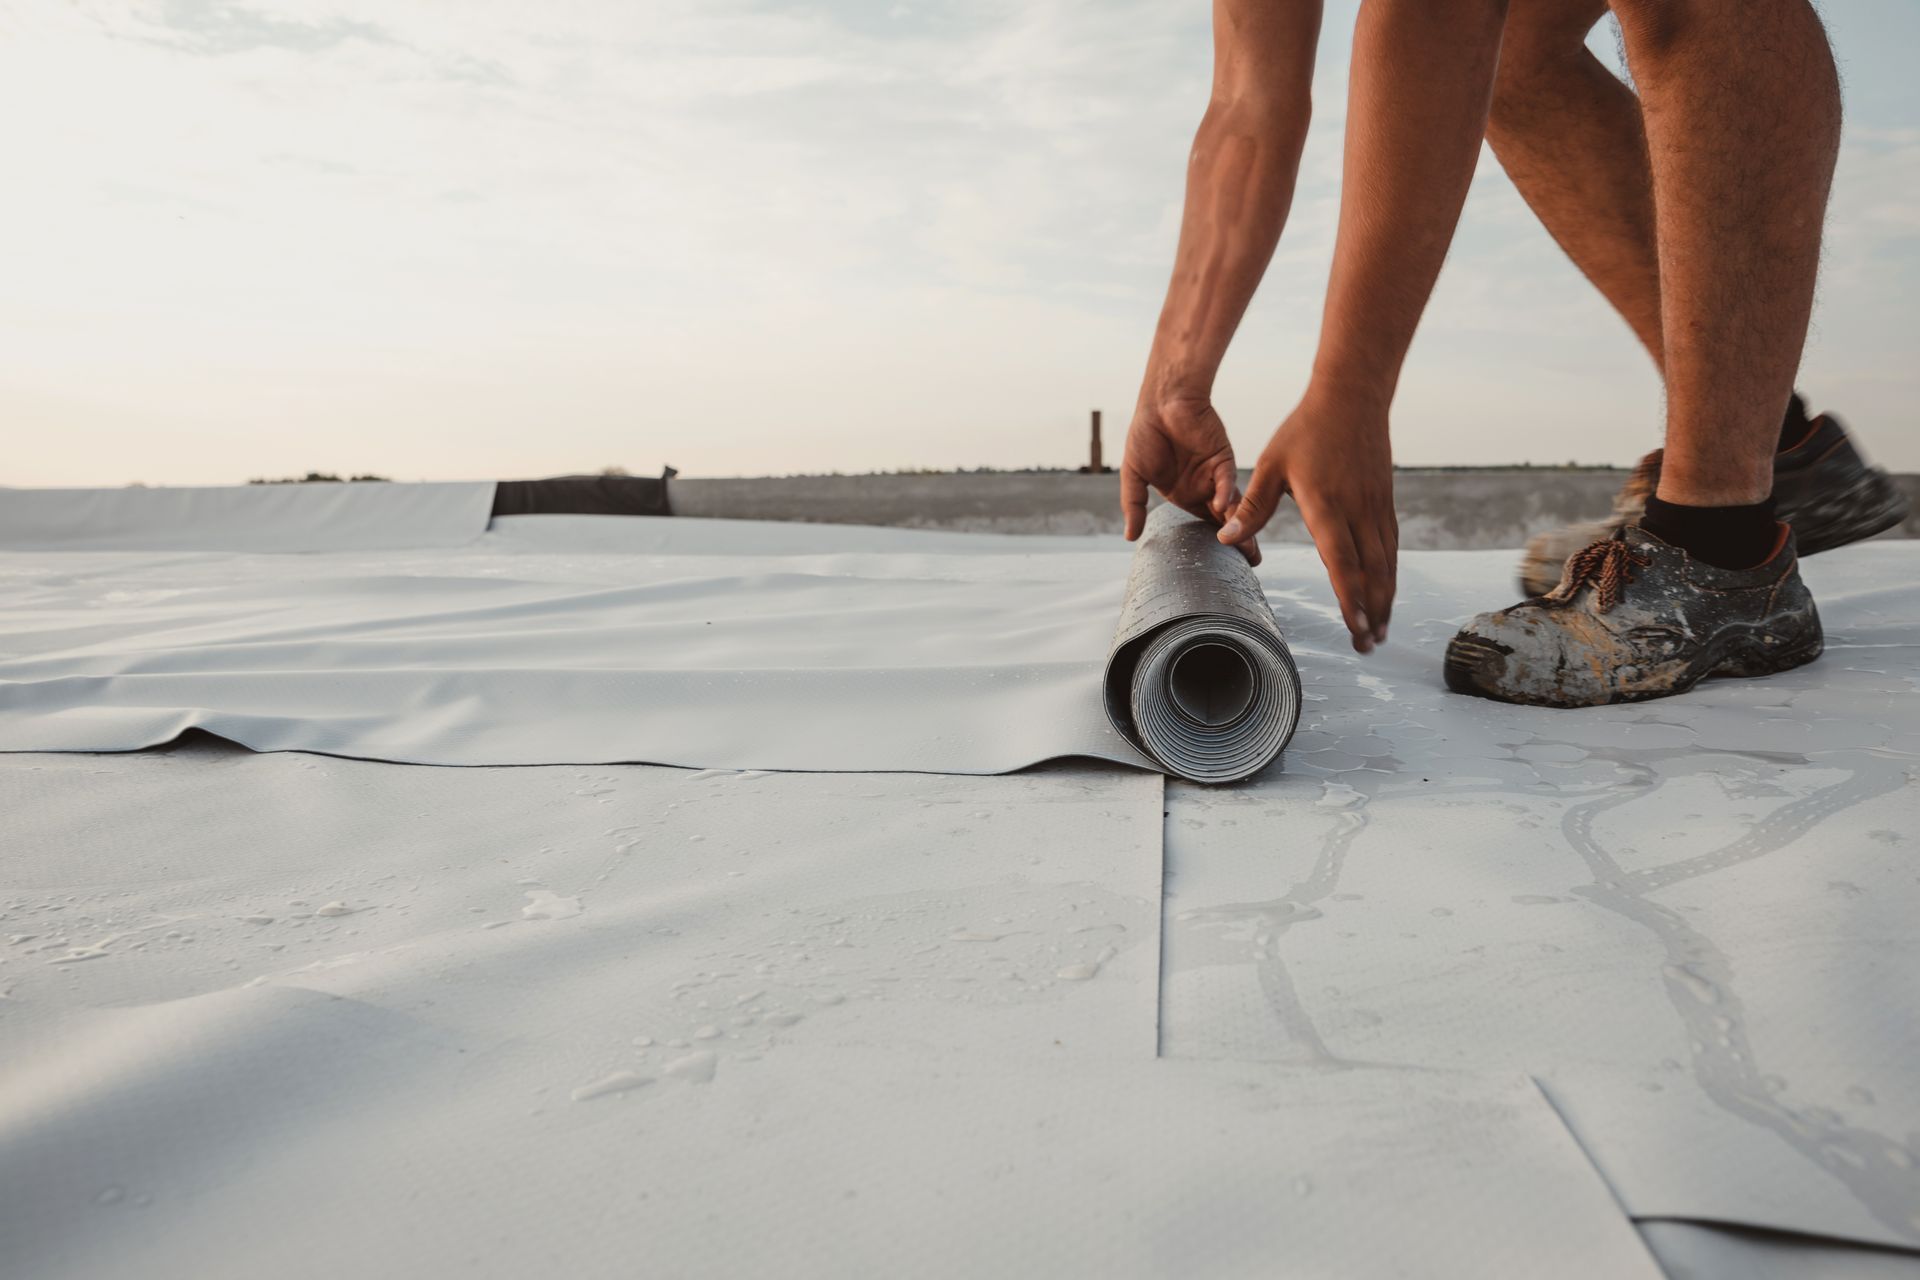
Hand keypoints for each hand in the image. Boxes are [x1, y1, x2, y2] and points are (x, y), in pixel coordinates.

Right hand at [1120, 399, 1260, 564]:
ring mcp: (1214, 473)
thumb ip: (1133, 505)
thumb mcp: (1134, 474)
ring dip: (1238, 525)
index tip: (1223, 569)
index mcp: (1183, 493)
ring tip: (1249, 549)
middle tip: (1250, 565)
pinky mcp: (1224, 458)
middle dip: (1237, 541)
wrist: (1162, 400)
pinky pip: (1226, 481)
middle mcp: (1202, 487)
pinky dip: (1225, 494)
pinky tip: (1223, 508)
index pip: (1201, 525)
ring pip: (1230, 506)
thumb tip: (1129, 537)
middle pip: (1222, 520)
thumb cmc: (1146, 432)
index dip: (1212, 545)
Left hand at [1219, 391, 1395, 652]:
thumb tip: (1225, 538)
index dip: (1352, 600)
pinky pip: (1390, 546)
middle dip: (1372, 613)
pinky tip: (1386, 591)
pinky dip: (1390, 574)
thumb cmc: (1306, 429)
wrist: (1352, 396)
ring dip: (1385, 599)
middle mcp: (1358, 511)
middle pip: (1371, 573)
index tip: (1357, 630)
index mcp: (1327, 507)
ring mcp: (1376, 507)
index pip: (1343, 563)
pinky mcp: (1384, 501)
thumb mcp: (1271, 466)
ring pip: (1386, 563)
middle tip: (1368, 646)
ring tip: (1381, 631)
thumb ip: (1252, 506)